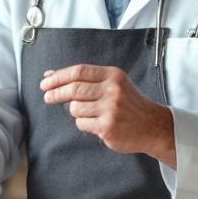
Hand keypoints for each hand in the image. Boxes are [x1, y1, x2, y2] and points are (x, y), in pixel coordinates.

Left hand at [39, 64, 176, 166]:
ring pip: (75, 108)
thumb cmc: (128, 104)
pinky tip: (96, 123)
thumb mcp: (113, 84)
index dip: (58, 77)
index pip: (79, 71)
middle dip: (55, 93)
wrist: (152, 126)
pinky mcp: (108, 127)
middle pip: (74, 88)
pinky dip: (84, 123)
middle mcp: (113, 90)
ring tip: (89, 113)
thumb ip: (85, 79)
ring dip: (76, 112)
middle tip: (47, 97)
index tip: (45, 83)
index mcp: (113, 75)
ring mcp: (111, 109)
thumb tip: (50, 75)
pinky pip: (81, 123)